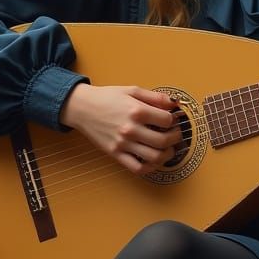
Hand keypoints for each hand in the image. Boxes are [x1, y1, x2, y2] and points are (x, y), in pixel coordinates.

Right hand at [59, 83, 181, 175]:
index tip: (173, 119)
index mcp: (136, 111)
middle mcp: (130, 129)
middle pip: (164, 140)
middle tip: (176, 134)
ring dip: (167, 154)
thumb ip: (155, 97)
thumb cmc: (107, 97)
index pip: (167, 120)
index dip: (174, 120)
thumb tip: (174, 104)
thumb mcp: (132, 90)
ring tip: (168, 148)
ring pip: (154, 157)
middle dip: (175, 138)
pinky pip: (137, 168)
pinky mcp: (115, 154)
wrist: (82, 107)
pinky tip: (154, 160)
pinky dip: (150, 168)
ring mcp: (123, 143)